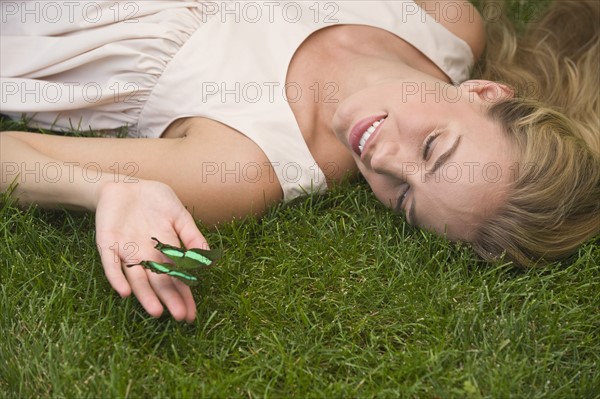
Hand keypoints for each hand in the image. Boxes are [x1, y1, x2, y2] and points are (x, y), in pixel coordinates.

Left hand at [94, 179, 207, 321]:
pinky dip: (116, 277)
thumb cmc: (155, 200)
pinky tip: (124, 293)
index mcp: (165, 250)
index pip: (176, 276)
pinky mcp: (107, 243)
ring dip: (145, 295)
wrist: (125, 182)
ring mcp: (126, 250)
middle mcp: (146, 255)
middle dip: (170, 298)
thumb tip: (208, 259)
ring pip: (136, 277)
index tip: (191, 314)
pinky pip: (111, 264)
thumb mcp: (179, 214)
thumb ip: (192, 235)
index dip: (183, 295)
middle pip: (159, 280)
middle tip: (179, 317)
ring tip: (156, 312)